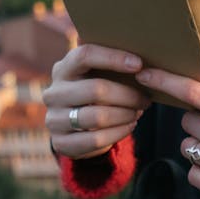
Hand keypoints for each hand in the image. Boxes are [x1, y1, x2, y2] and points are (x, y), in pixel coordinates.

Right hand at [43, 43, 150, 158]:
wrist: (75, 127)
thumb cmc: (95, 92)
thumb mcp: (96, 76)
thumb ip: (111, 66)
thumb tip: (145, 65)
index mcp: (63, 68)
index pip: (85, 55)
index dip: (113, 58)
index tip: (139, 64)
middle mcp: (54, 92)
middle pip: (96, 89)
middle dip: (128, 95)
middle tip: (145, 98)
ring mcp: (54, 119)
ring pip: (97, 116)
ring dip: (125, 114)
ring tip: (138, 112)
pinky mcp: (60, 143)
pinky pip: (96, 139)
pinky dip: (119, 132)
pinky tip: (130, 125)